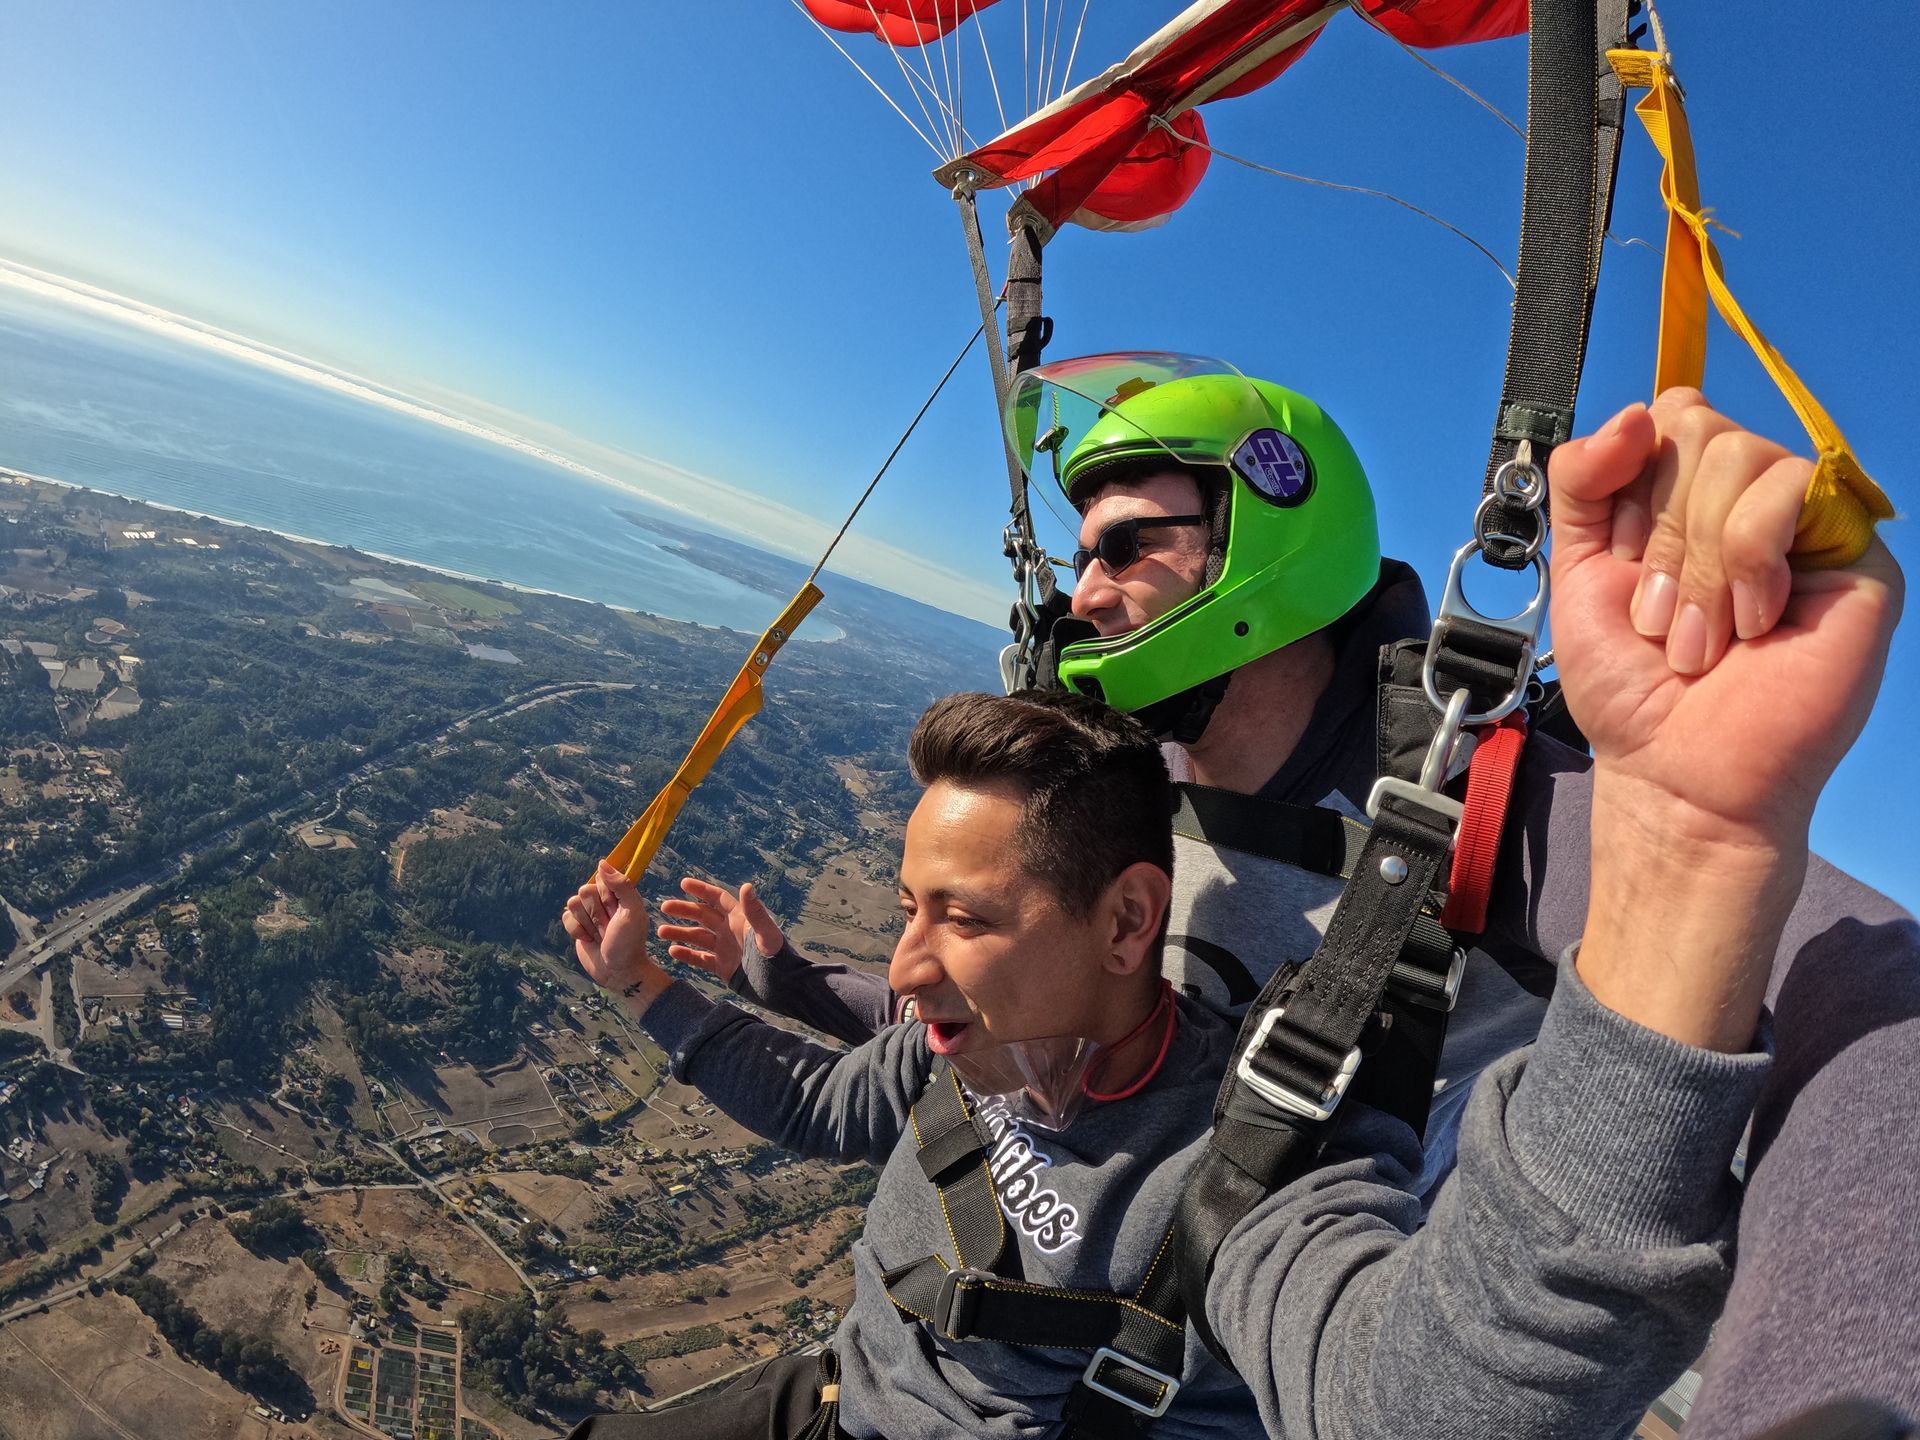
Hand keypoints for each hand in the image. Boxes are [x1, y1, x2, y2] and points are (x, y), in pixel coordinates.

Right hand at [563, 862, 666, 1009]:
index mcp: (619, 893)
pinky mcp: (576, 925)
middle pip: (585, 890)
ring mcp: (588, 912)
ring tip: (600, 934)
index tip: (616, 911)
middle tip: (609, 926)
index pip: (602, 878)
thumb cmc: (630, 942)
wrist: (618, 970)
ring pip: (573, 903)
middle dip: (596, 912)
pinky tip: (589, 940)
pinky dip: (577, 931)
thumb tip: (602, 863)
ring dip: (587, 923)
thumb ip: (621, 885)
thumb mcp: (632, 911)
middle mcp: (602, 899)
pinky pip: (565, 917)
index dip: (607, 896)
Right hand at [656, 877, 784, 983]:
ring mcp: (725, 949)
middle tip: (663, 907)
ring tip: (660, 931)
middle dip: (684, 910)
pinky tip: (672, 951)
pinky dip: (686, 955)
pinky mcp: (723, 967)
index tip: (683, 883)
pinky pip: (700, 958)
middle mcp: (730, 931)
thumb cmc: (778, 959)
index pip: (718, 899)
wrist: (782, 988)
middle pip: (703, 915)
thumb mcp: (766, 934)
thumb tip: (747, 886)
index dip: (701, 890)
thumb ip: (755, 912)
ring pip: (697, 937)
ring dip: (680, 932)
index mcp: (740, 919)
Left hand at [1550, 389, 1901, 849]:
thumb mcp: (1577, 567)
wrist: (1675, 767)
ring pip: (1738, 455)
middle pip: (1698, 428)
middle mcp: (1753, 498)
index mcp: (1691, 494)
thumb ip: (1583, 480)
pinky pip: (1791, 490)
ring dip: (1696, 563)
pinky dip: (1746, 562)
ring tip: (1701, 637)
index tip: (1621, 560)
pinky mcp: (1855, 551)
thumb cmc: (1633, 682)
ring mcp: (1808, 520)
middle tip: (1660, 618)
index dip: (1632, 482)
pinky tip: (1753, 623)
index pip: (1670, 414)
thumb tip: (1638, 412)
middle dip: (1657, 535)